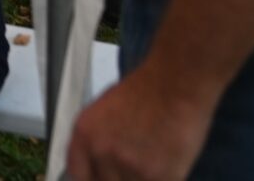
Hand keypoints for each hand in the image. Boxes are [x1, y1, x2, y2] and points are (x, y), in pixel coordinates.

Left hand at [67, 64, 214, 180]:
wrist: (175, 83)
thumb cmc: (147, 91)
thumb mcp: (105, 112)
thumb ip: (98, 141)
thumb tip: (99, 164)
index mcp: (84, 134)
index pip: (78, 174)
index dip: (94, 179)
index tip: (104, 178)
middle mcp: (100, 151)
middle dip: (120, 178)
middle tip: (135, 167)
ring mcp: (126, 166)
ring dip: (143, 178)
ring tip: (155, 158)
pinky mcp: (155, 176)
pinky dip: (166, 178)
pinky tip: (170, 161)